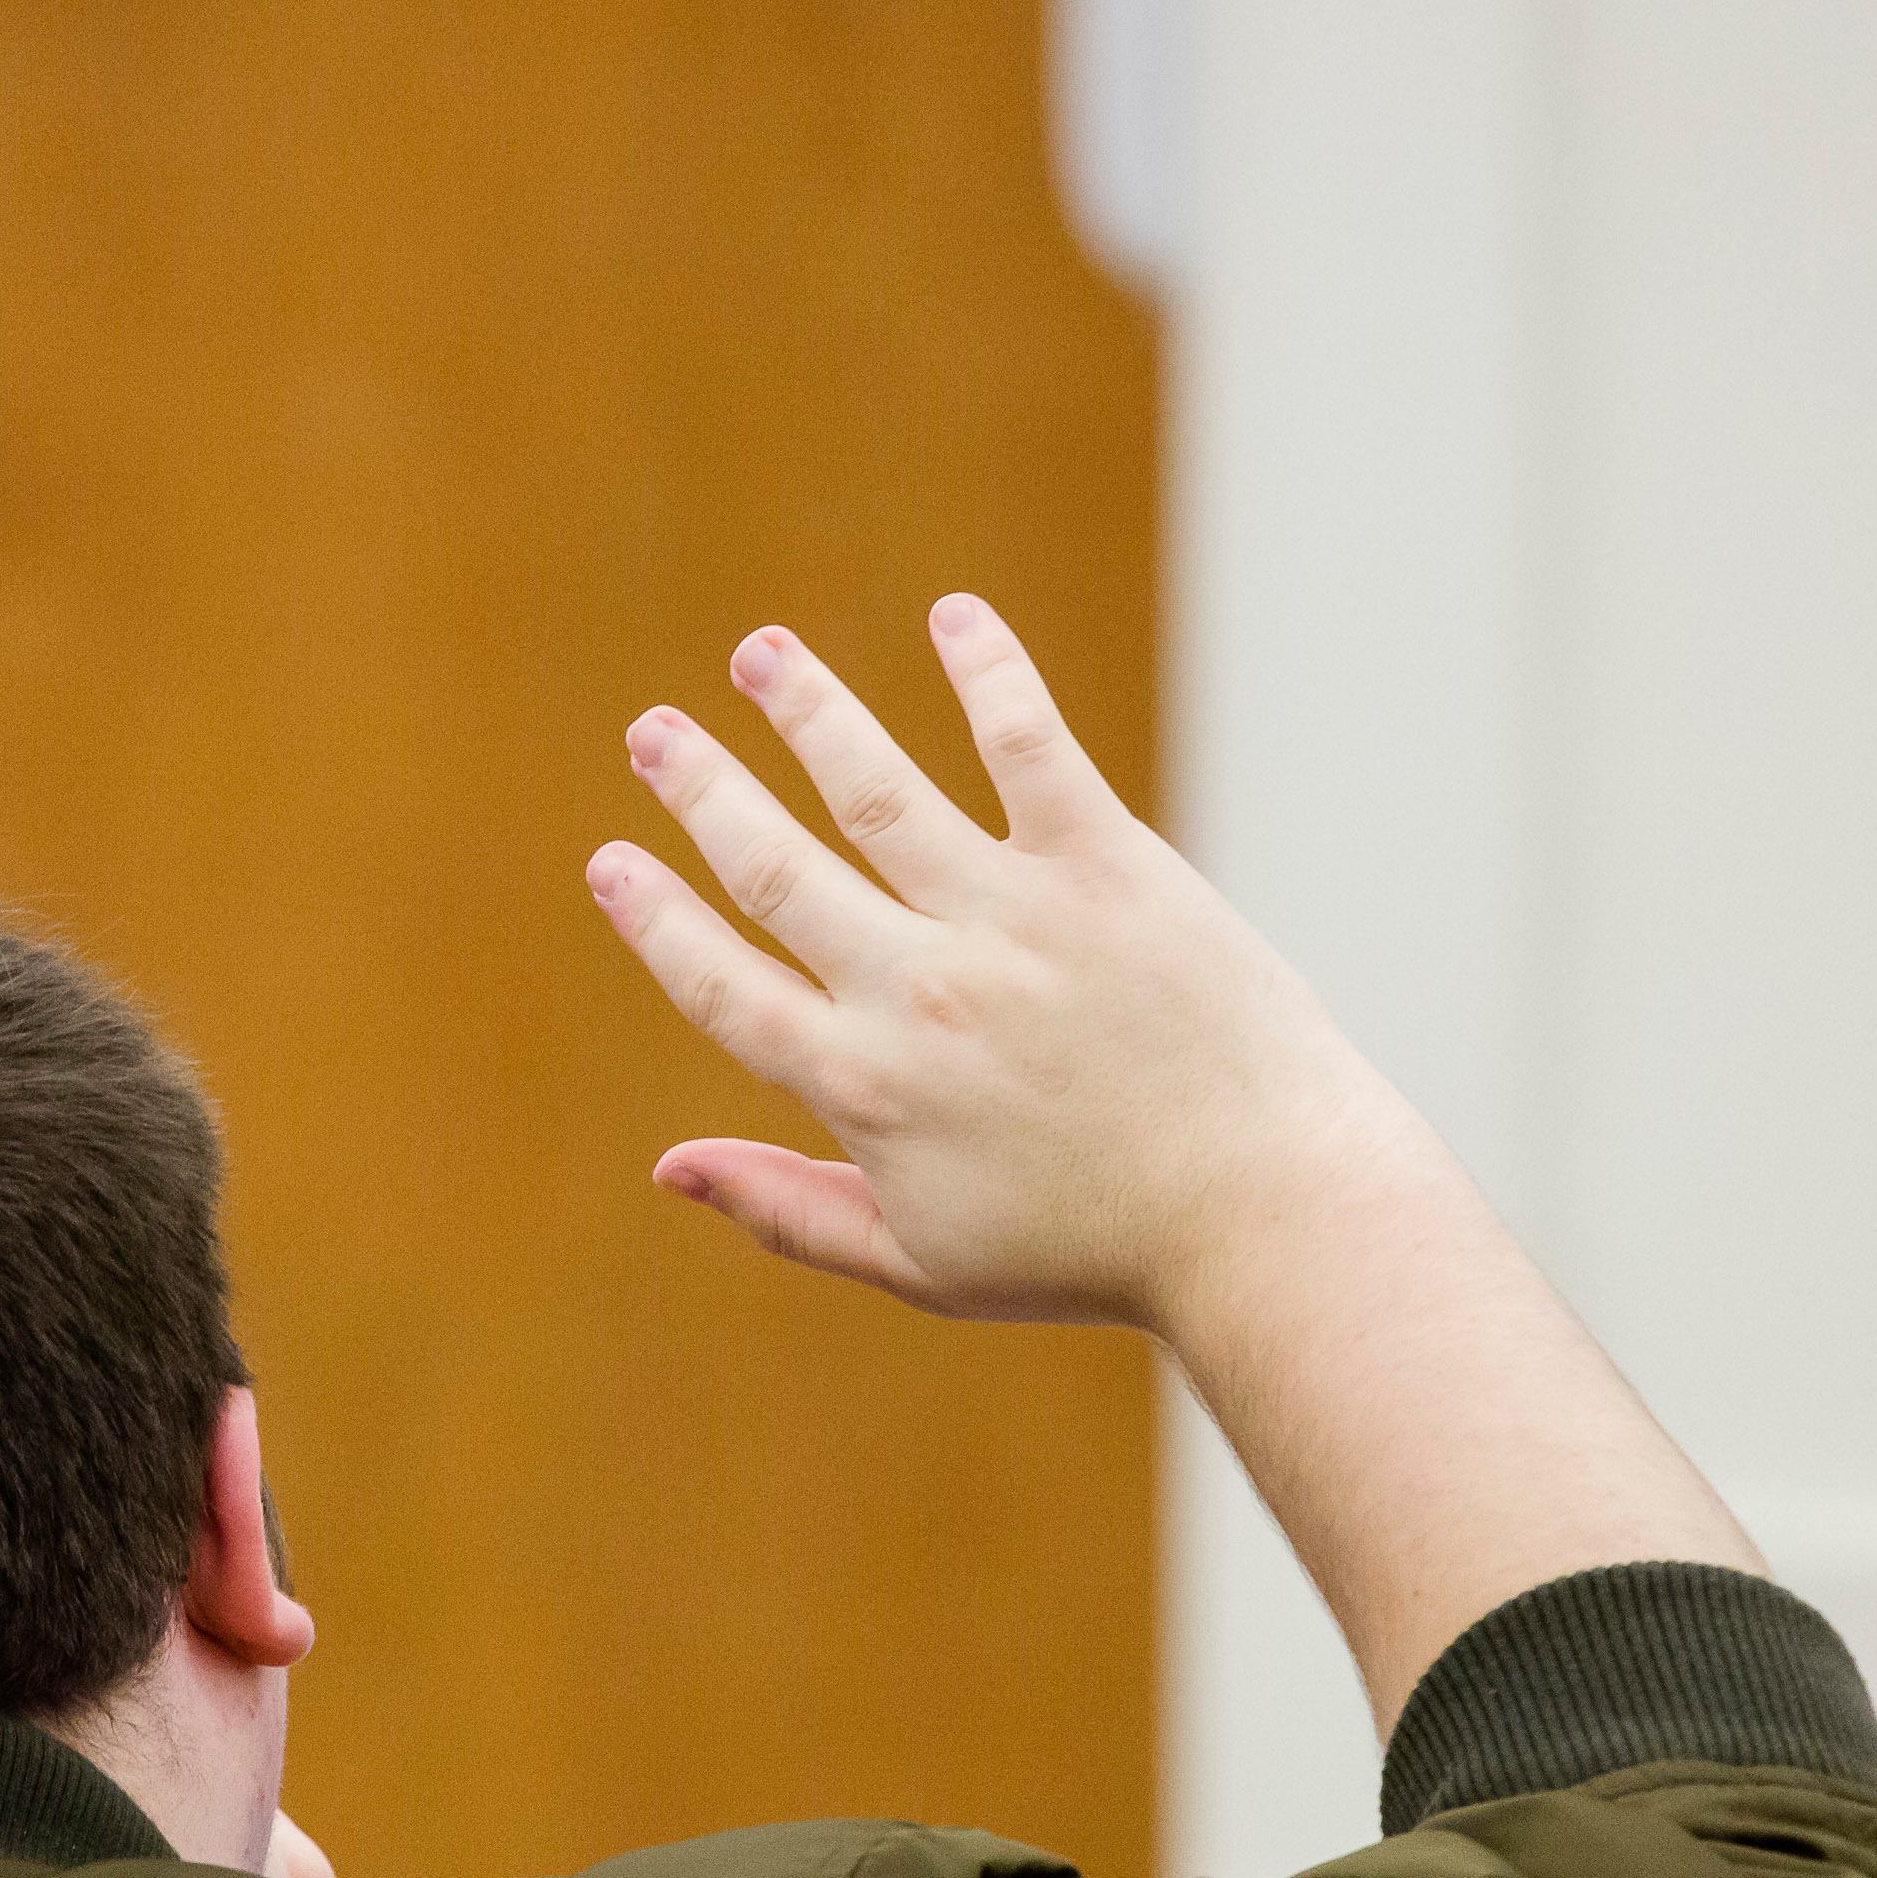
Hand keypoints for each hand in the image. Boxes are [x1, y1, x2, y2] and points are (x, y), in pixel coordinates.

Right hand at [591, 593, 1761, 1728]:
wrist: (1263, 1213)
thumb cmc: (1095, 1250)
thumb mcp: (924, 1261)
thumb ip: (788, 1210)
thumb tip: (666, 1167)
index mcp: (865, 1089)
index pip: (724, 986)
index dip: (658, 921)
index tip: (613, 862)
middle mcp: (919, 990)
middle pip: (777, 869)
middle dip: (702, 793)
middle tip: (654, 733)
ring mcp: (1011, 919)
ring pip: (876, 787)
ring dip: (807, 710)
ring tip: (760, 655)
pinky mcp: (1107, 866)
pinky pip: (1028, 746)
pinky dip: (986, 673)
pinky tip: (953, 616)